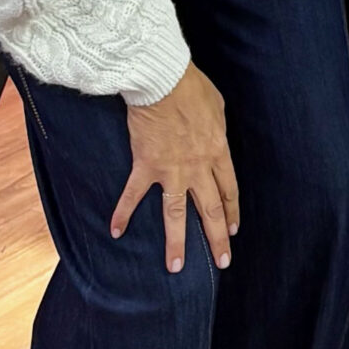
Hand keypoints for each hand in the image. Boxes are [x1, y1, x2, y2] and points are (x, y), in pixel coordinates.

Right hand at [111, 63, 238, 271]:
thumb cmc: (193, 88)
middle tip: (222, 262)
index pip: (228, 190)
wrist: (164, 81)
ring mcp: (171, 170)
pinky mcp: (146, 166)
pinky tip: (115, 231)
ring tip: (176, 267)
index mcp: (218, 152)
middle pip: (210, 209)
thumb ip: (217, 131)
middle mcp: (198, 167)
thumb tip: (215, 140)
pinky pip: (133, 195)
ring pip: (175, 214)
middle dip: (217, 238)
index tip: (233, 231)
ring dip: (176, 242)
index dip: (231, 212)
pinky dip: (123, 213)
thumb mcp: (218, 108)